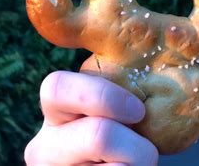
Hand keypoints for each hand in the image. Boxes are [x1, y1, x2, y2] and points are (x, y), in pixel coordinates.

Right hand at [24, 71, 157, 164]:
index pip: (57, 87)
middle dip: (136, 143)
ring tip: (138, 163)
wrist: (127, 165)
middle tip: (148, 151)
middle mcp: (45, 144)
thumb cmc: (129, 135)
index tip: (138, 110)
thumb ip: (121, 90)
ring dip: (140, 163)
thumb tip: (153, 44)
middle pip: (99, 134)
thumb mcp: (120, 109)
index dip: (103, 96)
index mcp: (57, 111)